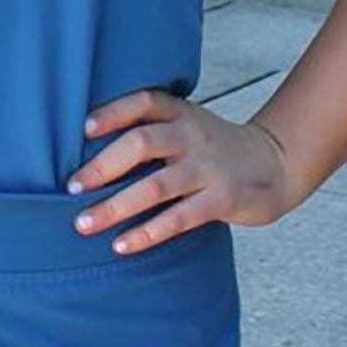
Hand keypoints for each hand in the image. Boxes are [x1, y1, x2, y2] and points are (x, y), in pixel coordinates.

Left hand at [64, 87, 303, 256]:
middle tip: (71, 186)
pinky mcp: (222, 199)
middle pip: (142, 142)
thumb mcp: (189, 126)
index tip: (82, 128)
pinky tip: (122, 244)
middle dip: (102, 166)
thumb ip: (151, 132)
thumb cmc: (215, 148)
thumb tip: (88, 152)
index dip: (112, 112)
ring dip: (115, 206)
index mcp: (181, 113)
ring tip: (84, 223)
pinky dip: (147, 232)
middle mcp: (193, 135)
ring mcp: (208, 168)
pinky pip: (178, 218)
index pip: (143, 102)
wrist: (276, 164)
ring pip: (155, 186)